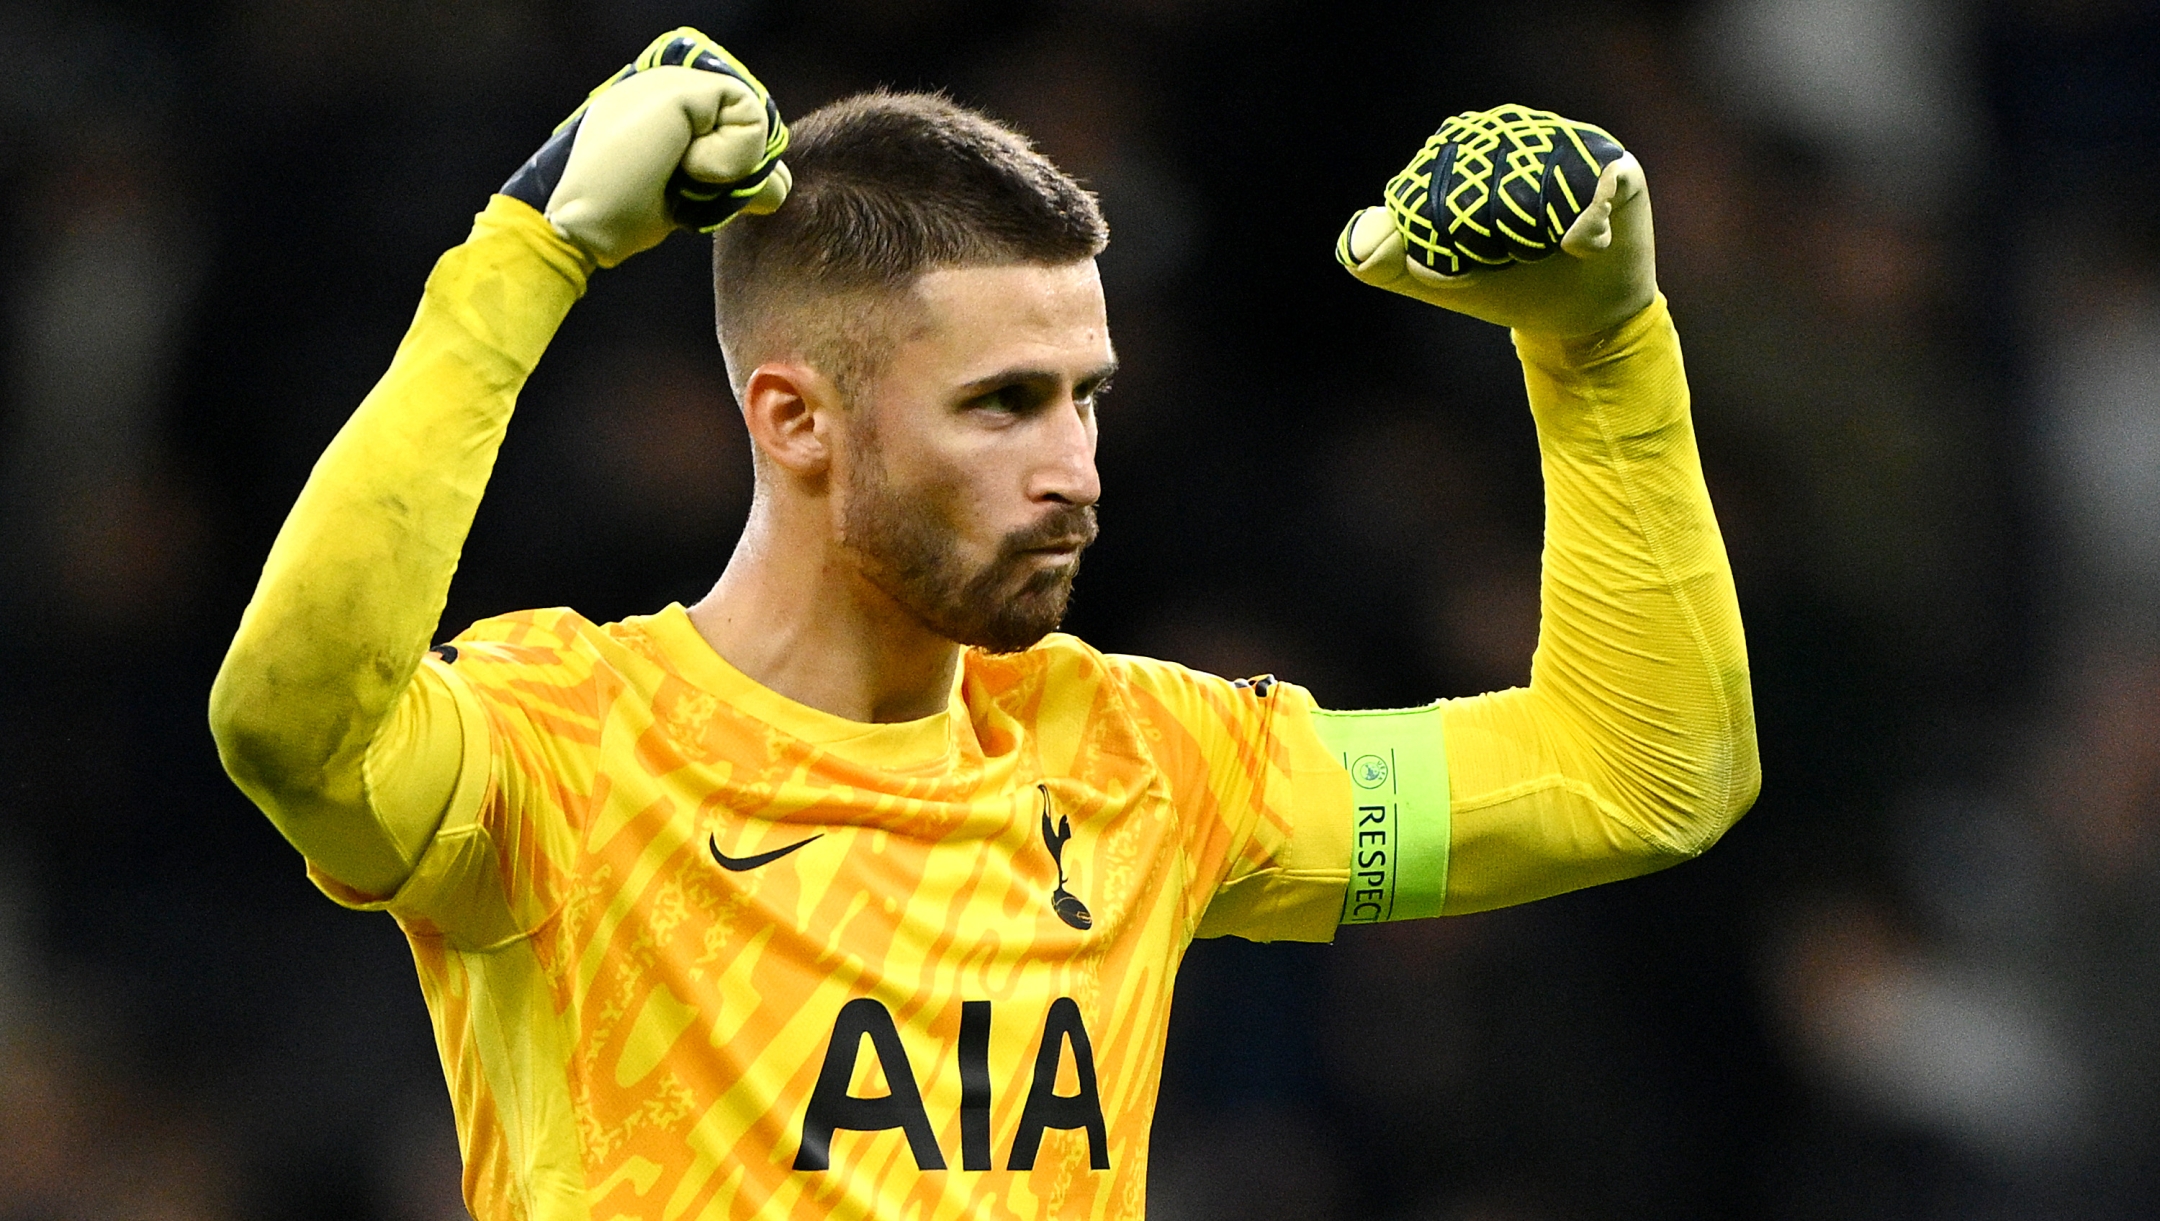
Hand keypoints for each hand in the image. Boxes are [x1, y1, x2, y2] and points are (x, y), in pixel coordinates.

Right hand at [501, 28, 789, 267]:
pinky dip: (731, 157)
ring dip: (731, 162)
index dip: (736, 156)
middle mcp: (664, 84)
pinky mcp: (681, 90)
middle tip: (690, 183)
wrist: (584, 223)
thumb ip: (732, 180)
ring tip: (681, 172)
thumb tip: (780, 184)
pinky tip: (685, 165)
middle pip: (750, 117)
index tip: (702, 186)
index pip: (730, 119)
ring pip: (756, 117)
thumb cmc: (625, 216)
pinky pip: (751, 117)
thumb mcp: (692, 197)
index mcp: (660, 104)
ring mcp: (670, 81)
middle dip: (739, 162)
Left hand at [1336, 106, 1654, 337]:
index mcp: (1478, 147)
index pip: (1444, 168)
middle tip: (1510, 255)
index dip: (1447, 218)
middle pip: (1491, 168)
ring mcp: (1576, 148)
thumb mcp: (1436, 277)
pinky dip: (1584, 224)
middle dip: (1491, 227)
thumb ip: (1384, 262)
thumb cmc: (1507, 285)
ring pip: (1541, 175)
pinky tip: (1582, 249)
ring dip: (1534, 227)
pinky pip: (1599, 183)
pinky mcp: (1621, 172)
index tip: (1467, 251)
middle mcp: (1527, 136)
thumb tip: (1356, 241)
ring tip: (1543, 249)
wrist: (1575, 318)